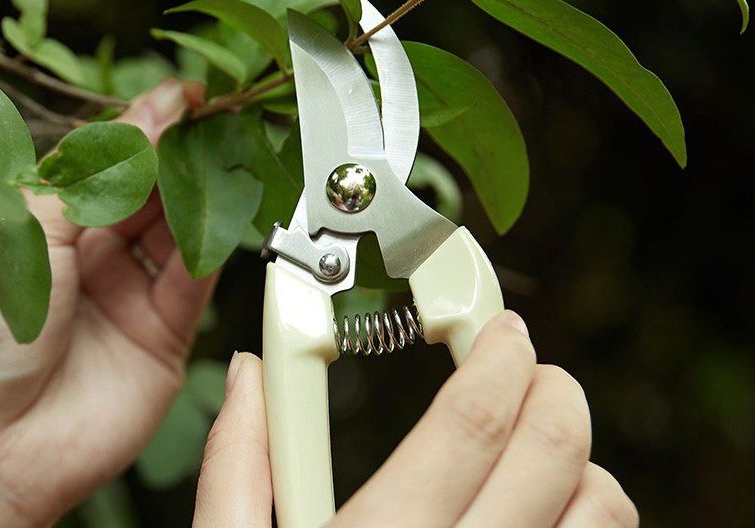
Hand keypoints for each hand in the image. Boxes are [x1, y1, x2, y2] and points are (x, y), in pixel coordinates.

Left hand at [0, 79, 216, 527]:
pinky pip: (194, 278)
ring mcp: (131, 293)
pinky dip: (210, 245)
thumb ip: (91, 176)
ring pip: (180, 229)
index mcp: (52, 227)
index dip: (148, 127)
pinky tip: (219, 214)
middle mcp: (94, 256)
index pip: (111, 164)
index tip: (184, 98)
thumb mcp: (25, 235)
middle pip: (151, 191)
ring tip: (223, 158)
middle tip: (214, 119)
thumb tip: (144, 118)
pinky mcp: (165, 332)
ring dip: (203, 193)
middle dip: (183, 153)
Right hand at [193, 312, 638, 527]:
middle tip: (530, 372)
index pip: (472, 420)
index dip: (498, 357)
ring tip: (541, 452)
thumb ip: (235, 465)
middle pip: (554, 453)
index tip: (502, 329)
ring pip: (602, 517)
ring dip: (582, 465)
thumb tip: (247, 371)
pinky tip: (545, 523)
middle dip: (554, 389)